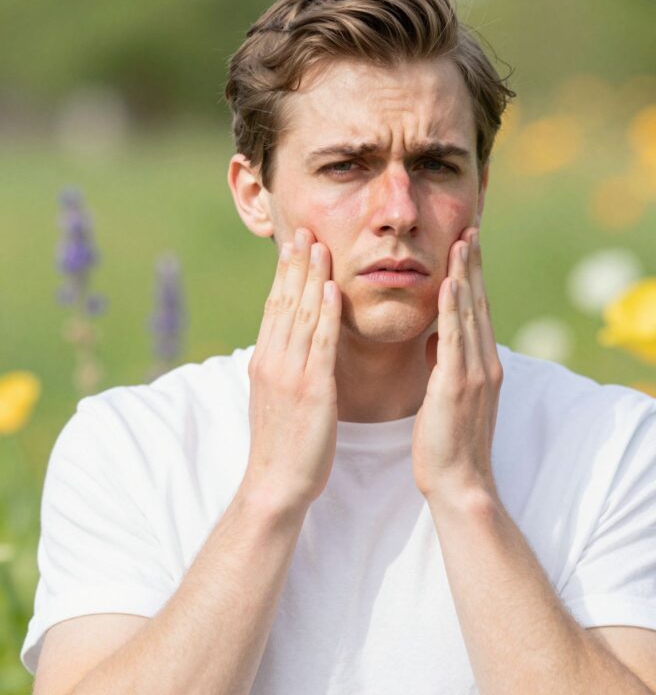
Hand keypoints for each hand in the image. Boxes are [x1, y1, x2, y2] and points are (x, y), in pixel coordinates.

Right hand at [243, 227, 340, 512]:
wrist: (276, 484)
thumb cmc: (284, 446)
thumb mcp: (278, 399)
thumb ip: (285, 370)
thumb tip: (291, 349)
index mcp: (265, 362)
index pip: (275, 307)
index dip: (285, 274)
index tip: (293, 245)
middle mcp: (273, 361)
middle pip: (284, 301)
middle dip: (294, 264)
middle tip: (304, 229)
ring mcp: (289, 373)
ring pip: (300, 314)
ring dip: (311, 276)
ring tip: (319, 244)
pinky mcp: (311, 389)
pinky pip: (319, 342)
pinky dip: (325, 312)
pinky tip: (332, 287)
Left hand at [412, 226, 502, 500]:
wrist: (460, 484)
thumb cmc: (448, 445)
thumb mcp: (447, 395)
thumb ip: (446, 362)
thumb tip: (436, 335)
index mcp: (482, 365)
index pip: (478, 311)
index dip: (473, 276)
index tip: (467, 245)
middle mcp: (485, 363)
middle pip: (479, 303)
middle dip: (473, 264)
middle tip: (469, 228)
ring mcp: (474, 373)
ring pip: (471, 314)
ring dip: (466, 275)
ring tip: (462, 241)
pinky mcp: (457, 385)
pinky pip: (455, 340)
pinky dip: (453, 309)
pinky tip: (449, 284)